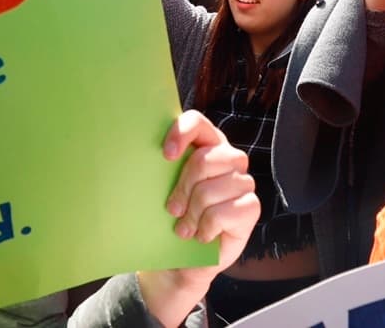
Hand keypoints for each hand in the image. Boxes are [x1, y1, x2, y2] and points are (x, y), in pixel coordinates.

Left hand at [137, 110, 258, 324]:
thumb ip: (158, 166)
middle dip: (183, 186)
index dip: (182, 133)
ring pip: (213, 189)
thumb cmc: (167, 220)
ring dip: (193, 214)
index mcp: (205, 145)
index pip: (198, 122)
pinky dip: (207, 228)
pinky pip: (227, 211)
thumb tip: (133, 148)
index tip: (165, 155)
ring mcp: (242, 183)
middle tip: (172, 208)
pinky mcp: (251, 208)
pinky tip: (202, 235)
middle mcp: (228, 159)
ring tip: (185, 227)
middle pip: (206, 158)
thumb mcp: (159, 190)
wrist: (177, 262)